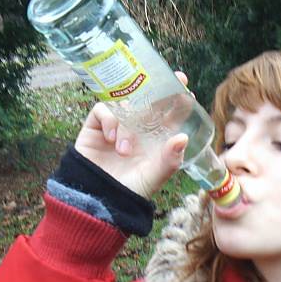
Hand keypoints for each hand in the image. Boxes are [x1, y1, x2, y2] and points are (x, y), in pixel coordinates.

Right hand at [74, 71, 189, 198]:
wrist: (100, 200)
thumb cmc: (130, 190)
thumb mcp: (155, 176)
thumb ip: (170, 159)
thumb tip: (183, 137)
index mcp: (155, 139)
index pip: (167, 114)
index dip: (175, 100)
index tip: (184, 87)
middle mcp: (137, 130)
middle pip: (147, 101)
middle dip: (156, 90)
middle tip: (167, 81)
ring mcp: (116, 127)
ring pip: (124, 106)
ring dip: (127, 124)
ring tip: (124, 150)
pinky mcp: (96, 127)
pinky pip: (103, 110)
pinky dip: (109, 121)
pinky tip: (111, 140)